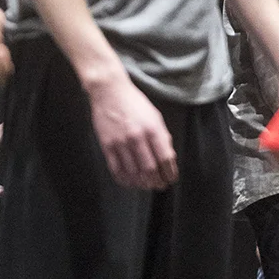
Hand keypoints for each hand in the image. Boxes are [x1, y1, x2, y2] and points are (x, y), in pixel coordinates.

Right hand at [86, 70, 177, 190]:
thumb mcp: (155, 117)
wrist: (109, 92)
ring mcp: (120, 142)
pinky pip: (116, 169)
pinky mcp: (107, 145)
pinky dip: (124, 179)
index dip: (170, 172)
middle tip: (160, 186)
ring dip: (141, 183)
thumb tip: (168, 159)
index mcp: (153, 130)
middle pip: (150, 169)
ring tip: (146, 186)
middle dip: (157, 181)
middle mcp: (137, 137)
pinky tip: (130, 183)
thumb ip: (162, 137)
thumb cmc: (135, 104)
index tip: (171, 179)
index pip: (165, 158)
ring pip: (133, 172)